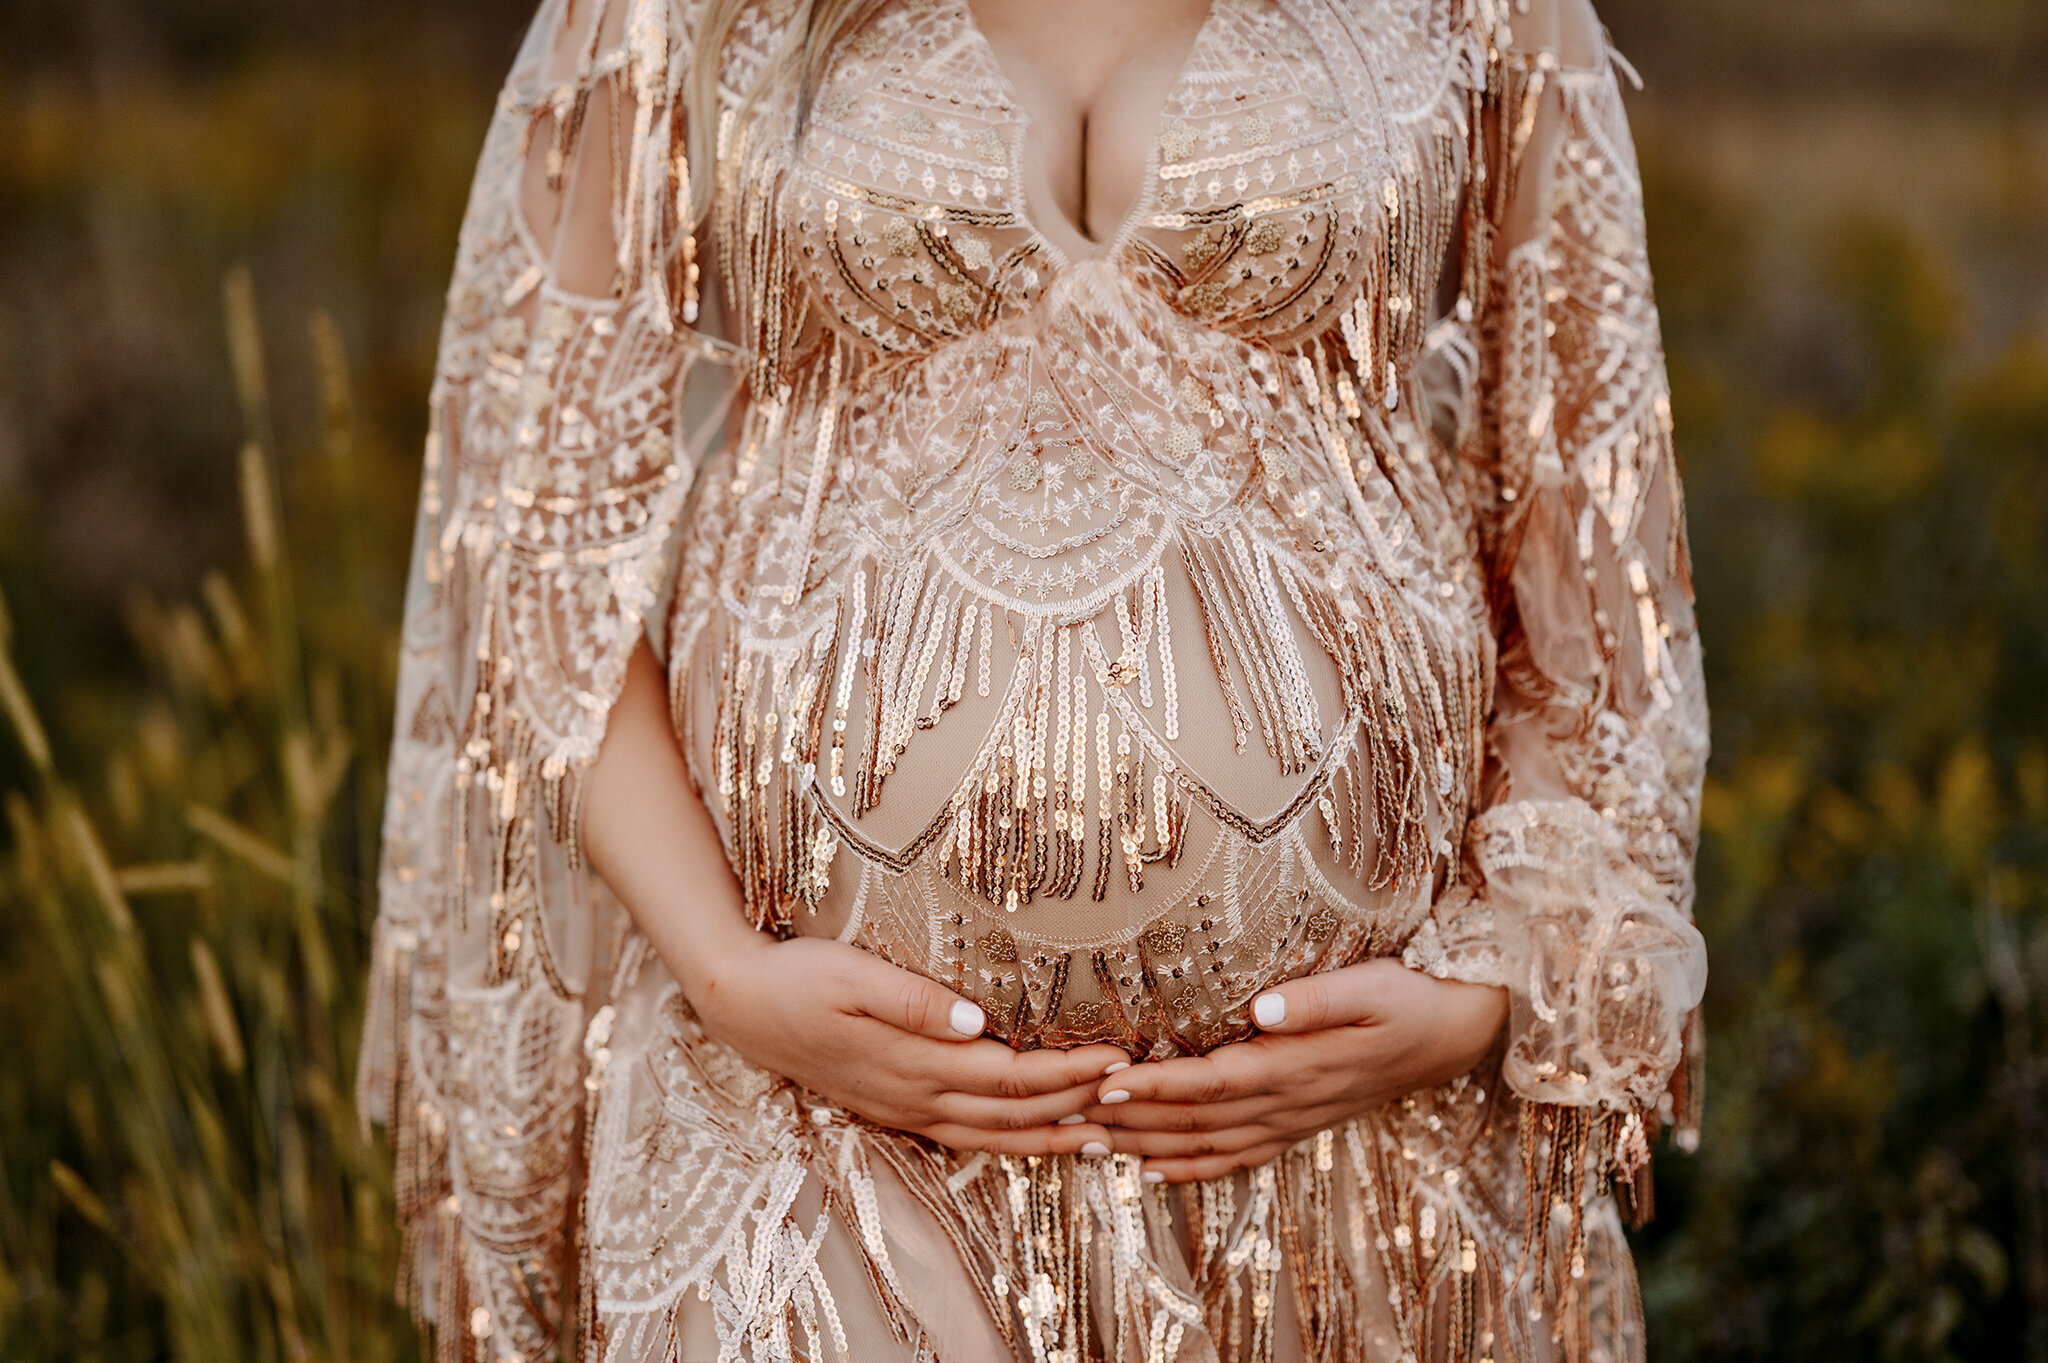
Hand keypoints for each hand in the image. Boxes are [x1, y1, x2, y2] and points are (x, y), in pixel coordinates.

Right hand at [688, 932, 1131, 1156]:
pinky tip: (1035, 1135)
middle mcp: (916, 1095)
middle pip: (1013, 1113)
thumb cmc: (798, 977)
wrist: (741, 1004)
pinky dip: (1010, 1140)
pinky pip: (966, 1136)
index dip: (1070, 1074)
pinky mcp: (894, 1106)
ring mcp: (904, 1108)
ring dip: (1052, 1137)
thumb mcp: (851, 975)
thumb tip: (976, 1022)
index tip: (1121, 1061)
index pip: (1011, 1076)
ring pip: (993, 1135)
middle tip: (1137, 1098)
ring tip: (1107, 1137)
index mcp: (915, 1061)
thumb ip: (913, 1001)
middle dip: (1077, 1108)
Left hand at [1086, 959, 1505, 1182]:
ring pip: (1205, 1143)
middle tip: (1067, 1118)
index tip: (1107, 1082)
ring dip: (1145, 1146)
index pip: (1211, 1081)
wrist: (1446, 1035)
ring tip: (1087, 1143)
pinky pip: (1235, 1157)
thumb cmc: (1404, 1000)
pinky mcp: (1293, 1126)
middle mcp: (1284, 1103)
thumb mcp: (1369, 987)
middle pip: (1194, 1121)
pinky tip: (1153, 1169)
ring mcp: (1288, 1121)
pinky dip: (1191, 1167)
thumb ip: (1314, 999)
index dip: (1158, 1086)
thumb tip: (1261, 1005)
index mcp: (1294, 1066)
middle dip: (1129, 1122)